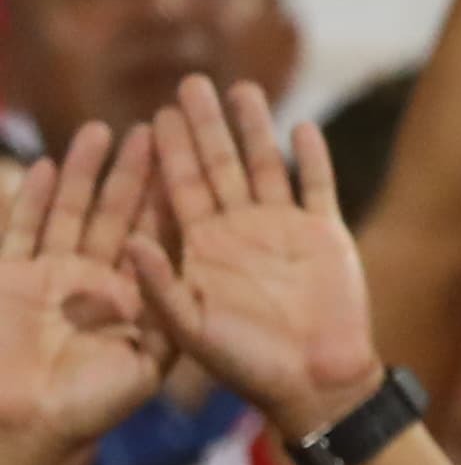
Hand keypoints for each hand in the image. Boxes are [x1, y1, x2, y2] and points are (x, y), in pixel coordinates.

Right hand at [0, 121, 166, 453]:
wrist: (23, 428)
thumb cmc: (86, 408)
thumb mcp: (144, 365)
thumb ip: (163, 316)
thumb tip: (171, 265)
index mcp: (131, 298)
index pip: (159, 237)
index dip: (174, 199)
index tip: (195, 164)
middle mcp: (93, 281)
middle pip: (119, 214)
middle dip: (137, 172)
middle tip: (157, 126)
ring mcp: (50, 276)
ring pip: (72, 212)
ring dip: (88, 174)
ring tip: (105, 131)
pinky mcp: (11, 278)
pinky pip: (24, 231)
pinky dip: (34, 200)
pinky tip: (49, 167)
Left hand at [128, 81, 385, 441]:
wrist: (315, 382)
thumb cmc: (247, 364)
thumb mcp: (188, 328)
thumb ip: (159, 285)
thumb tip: (131, 240)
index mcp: (203, 248)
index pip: (180, 188)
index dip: (170, 152)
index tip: (157, 115)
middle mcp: (240, 230)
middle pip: (219, 165)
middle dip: (206, 125)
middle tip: (190, 83)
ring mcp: (284, 229)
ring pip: (267, 165)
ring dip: (255, 129)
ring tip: (243, 89)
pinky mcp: (325, 234)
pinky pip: (318, 186)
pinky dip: (313, 158)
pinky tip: (303, 128)